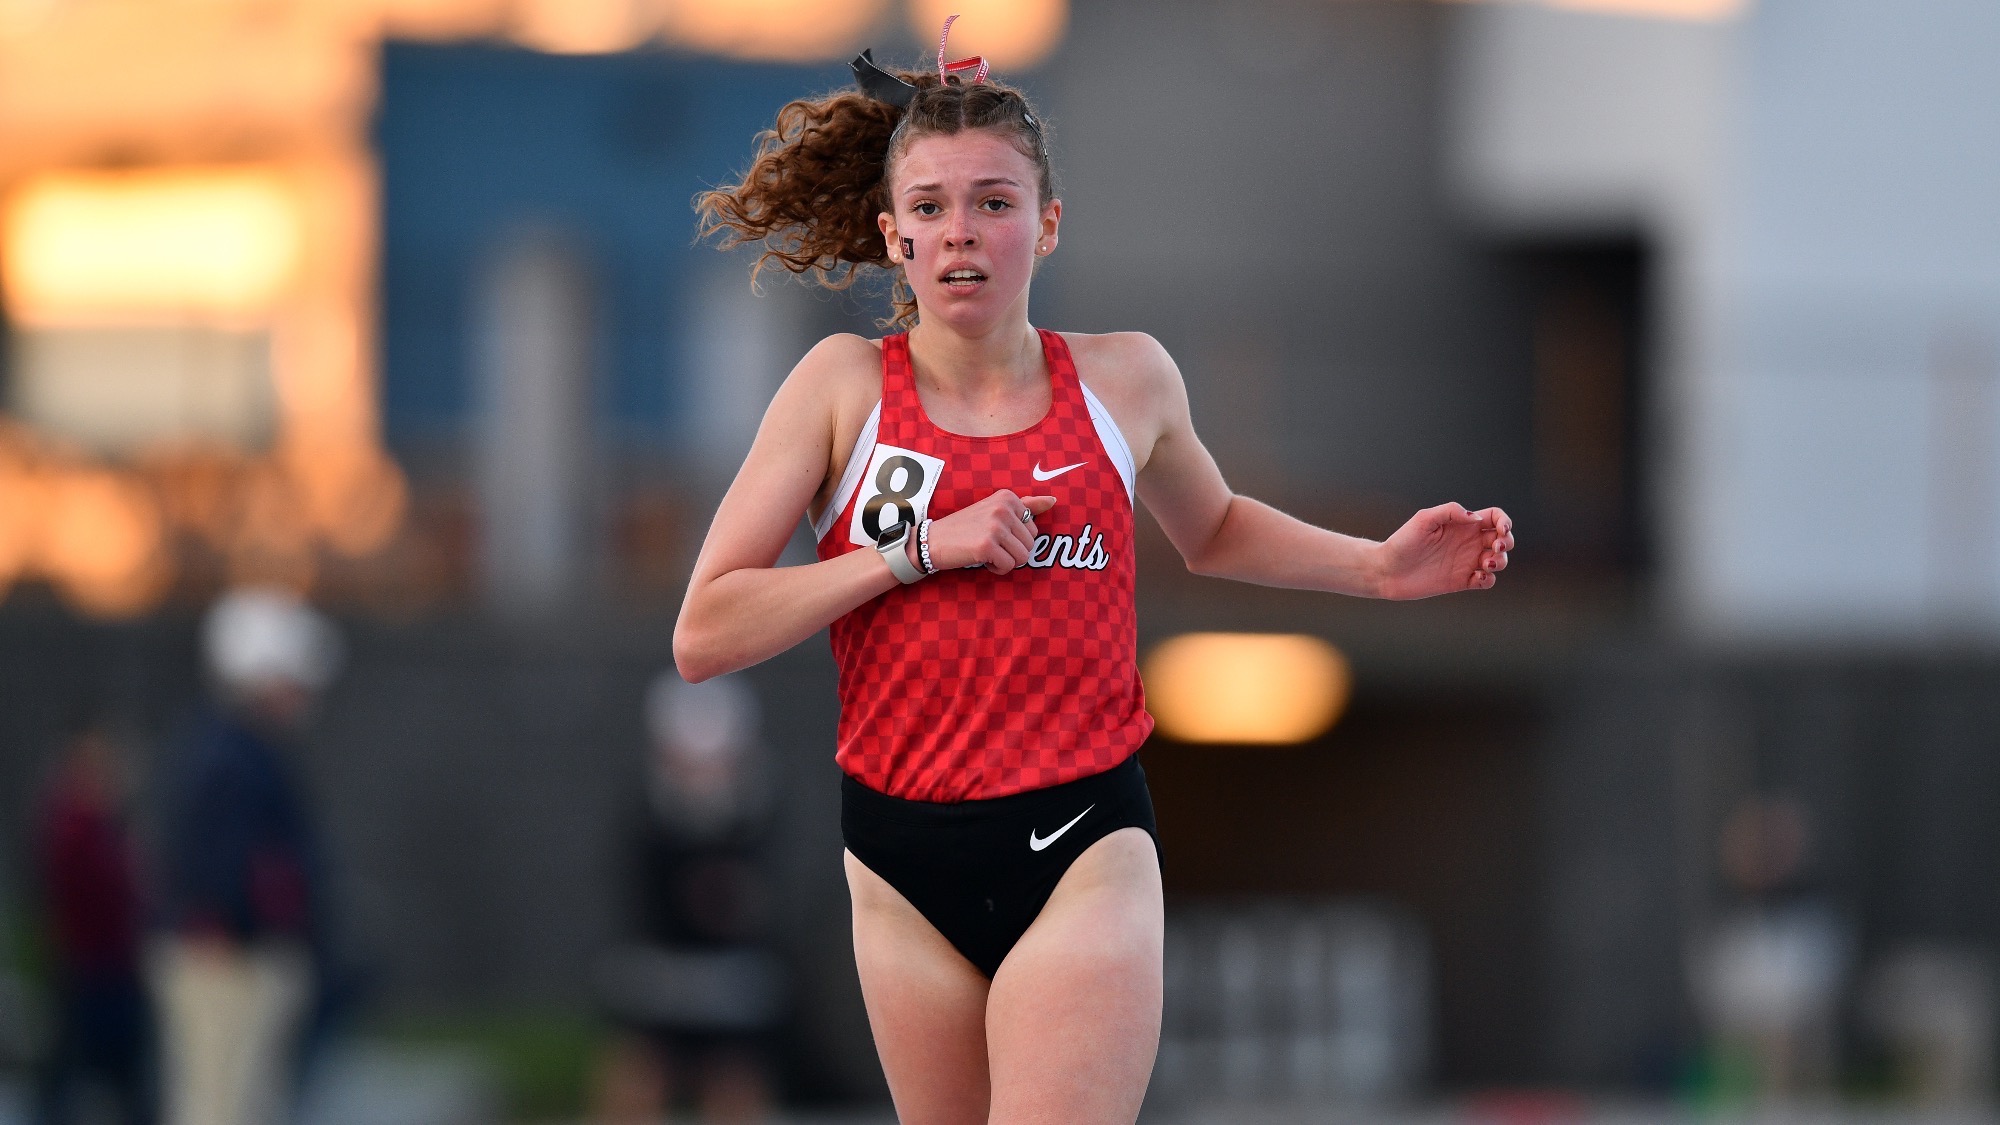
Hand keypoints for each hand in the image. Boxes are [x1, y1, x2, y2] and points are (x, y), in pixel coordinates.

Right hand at [924, 491, 1058, 573]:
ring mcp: (995, 526)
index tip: (996, 534)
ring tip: (988, 553)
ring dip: (1006, 561)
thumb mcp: (994, 509)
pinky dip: (997, 569)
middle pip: (1030, 544)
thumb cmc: (966, 528)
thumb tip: (1053, 501)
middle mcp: (1003, 508)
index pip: (1034, 529)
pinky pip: (1009, 566)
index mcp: (1007, 497)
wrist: (933, 540)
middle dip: (1013, 552)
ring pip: (1022, 557)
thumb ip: (1026, 505)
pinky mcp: (987, 545)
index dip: (1016, 539)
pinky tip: (982, 560)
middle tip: (991, 545)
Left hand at [1376, 503, 1512, 598]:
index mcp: (1462, 525)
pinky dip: (1489, 580)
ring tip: (1486, 564)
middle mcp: (1467, 542)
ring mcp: (1466, 562)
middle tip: (1495, 547)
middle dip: (1507, 542)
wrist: (1387, 570)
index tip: (1501, 530)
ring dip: (1501, 562)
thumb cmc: (1402, 542)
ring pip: (1498, 561)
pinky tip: (1477, 577)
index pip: (1494, 517)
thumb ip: (1450, 512)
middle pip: (1503, 539)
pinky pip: (1486, 581)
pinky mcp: (1461, 581)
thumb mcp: (1424, 519)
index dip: (1505, 521)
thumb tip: (1476, 518)